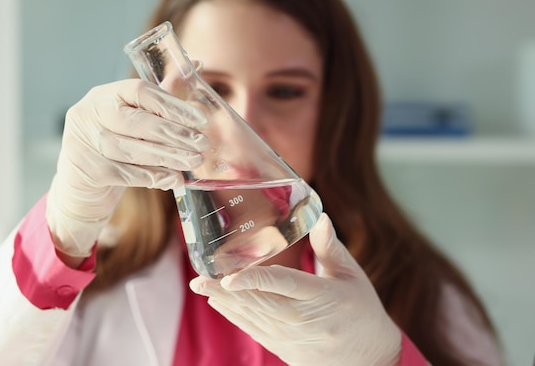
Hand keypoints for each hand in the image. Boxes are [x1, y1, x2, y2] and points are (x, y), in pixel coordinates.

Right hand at [47, 79, 207, 256]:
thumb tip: (197, 65)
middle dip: (174, 134)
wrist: (83, 185)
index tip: (200, 120)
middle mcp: (89, 113)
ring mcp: (83, 141)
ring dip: (167, 156)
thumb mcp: (135, 117)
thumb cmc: (116, 144)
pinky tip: (173, 178)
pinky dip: (152, 176)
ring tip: (193, 161)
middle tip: (202, 144)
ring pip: (131, 149)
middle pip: (136, 122)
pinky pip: (124, 173)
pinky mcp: (86, 169)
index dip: (172, 105)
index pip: (139, 91)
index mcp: (104, 94)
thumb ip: (163, 96)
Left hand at [189, 213, 401, 365]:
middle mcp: (304, 320)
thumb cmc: (361, 309)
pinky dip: (235, 316)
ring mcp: (293, 338)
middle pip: (260, 304)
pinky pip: (255, 331)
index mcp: (323, 297)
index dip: (255, 280)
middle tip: (199, 279)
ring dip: (225, 303)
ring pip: (253, 318)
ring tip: (200, 287)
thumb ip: (330, 247)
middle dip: (226, 292)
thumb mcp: (352, 275)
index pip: (284, 285)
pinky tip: (218, 302)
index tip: (230, 276)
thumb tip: (320, 217)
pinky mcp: (285, 348)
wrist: (369, 358)